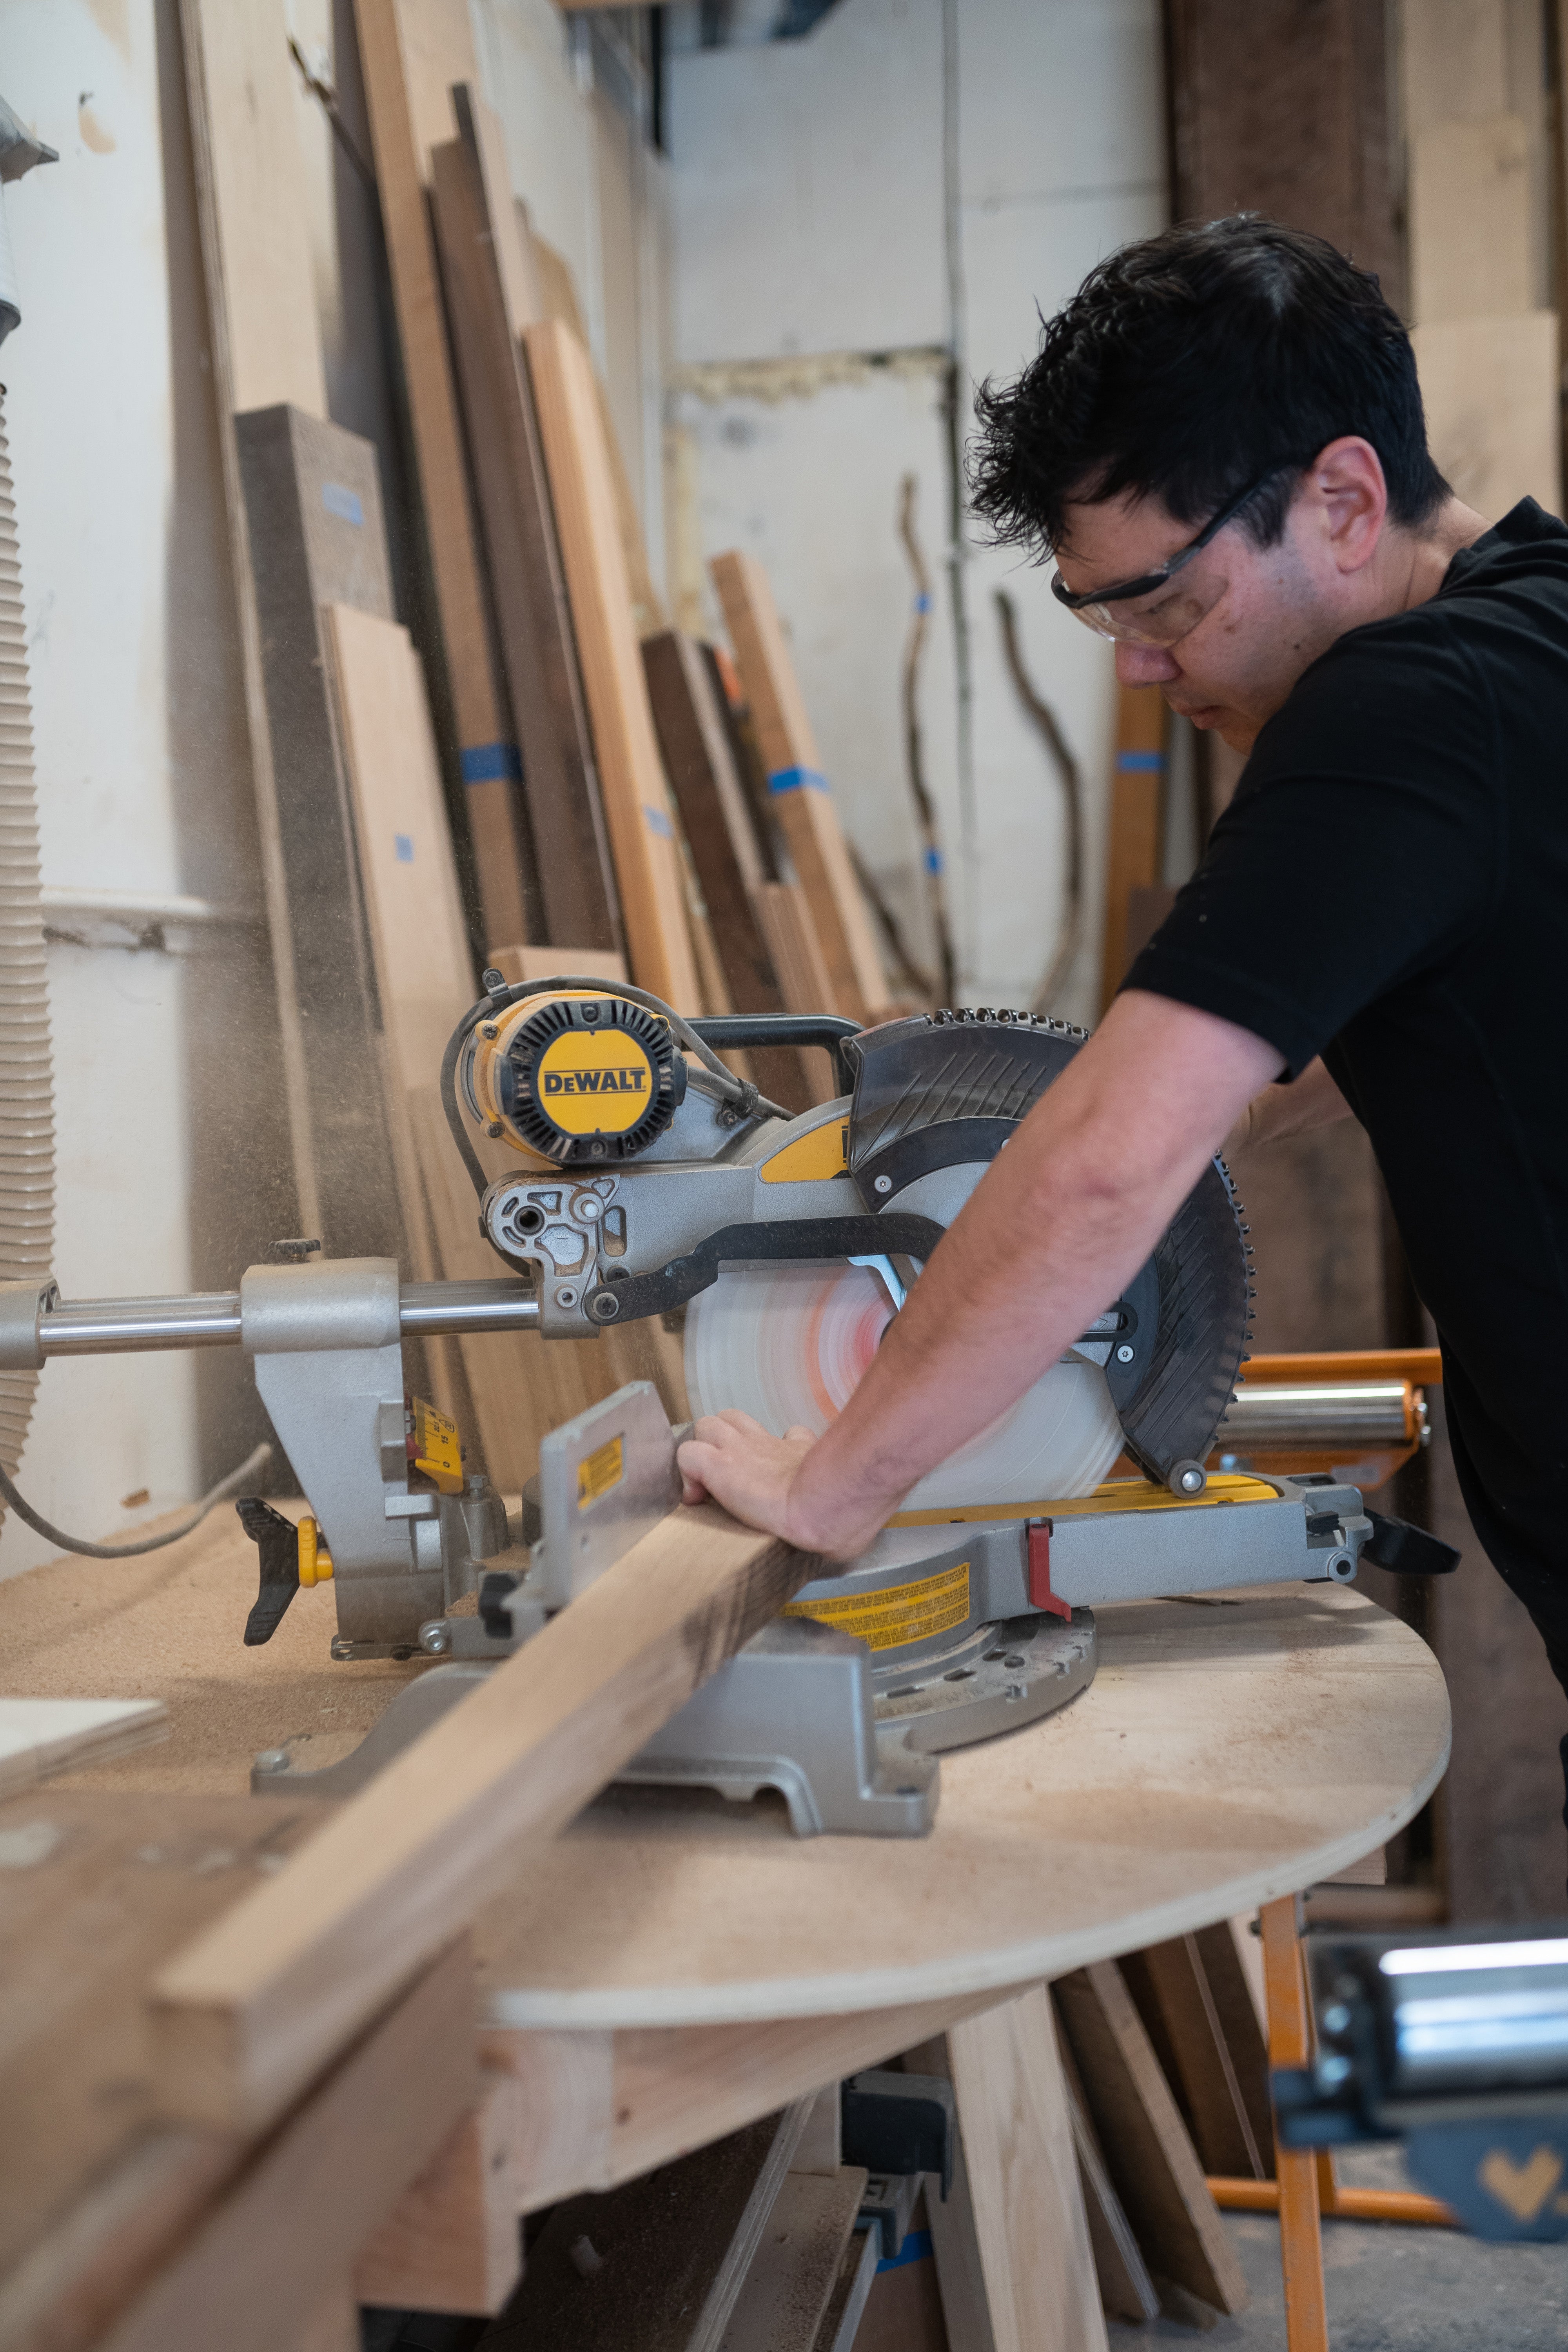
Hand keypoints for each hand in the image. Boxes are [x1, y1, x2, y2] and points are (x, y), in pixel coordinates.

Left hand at [677, 1412, 883, 1559]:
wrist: (825, 1510)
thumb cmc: (840, 1511)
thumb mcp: (844, 1492)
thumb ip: (839, 1491)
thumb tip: (850, 1525)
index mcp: (796, 1452)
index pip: (781, 1435)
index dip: (765, 1450)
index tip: (761, 1479)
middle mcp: (766, 1444)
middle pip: (734, 1419)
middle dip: (723, 1441)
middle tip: (725, 1475)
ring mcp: (741, 1450)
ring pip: (706, 1425)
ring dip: (703, 1450)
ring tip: (707, 1482)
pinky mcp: (719, 1465)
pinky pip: (688, 1454)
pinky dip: (687, 1473)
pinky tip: (697, 1498)